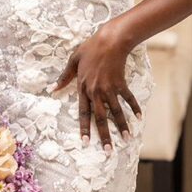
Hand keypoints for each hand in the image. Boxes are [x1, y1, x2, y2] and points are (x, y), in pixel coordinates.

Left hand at [51, 25, 141, 152]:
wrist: (110, 40)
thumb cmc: (90, 48)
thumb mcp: (73, 60)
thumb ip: (64, 77)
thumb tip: (52, 89)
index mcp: (84, 88)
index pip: (83, 112)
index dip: (84, 128)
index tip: (86, 143)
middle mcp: (96, 91)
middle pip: (100, 117)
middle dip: (104, 135)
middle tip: (108, 151)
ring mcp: (110, 88)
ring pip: (116, 112)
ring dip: (122, 126)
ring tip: (127, 139)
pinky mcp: (121, 83)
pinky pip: (128, 98)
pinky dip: (134, 107)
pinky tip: (139, 118)